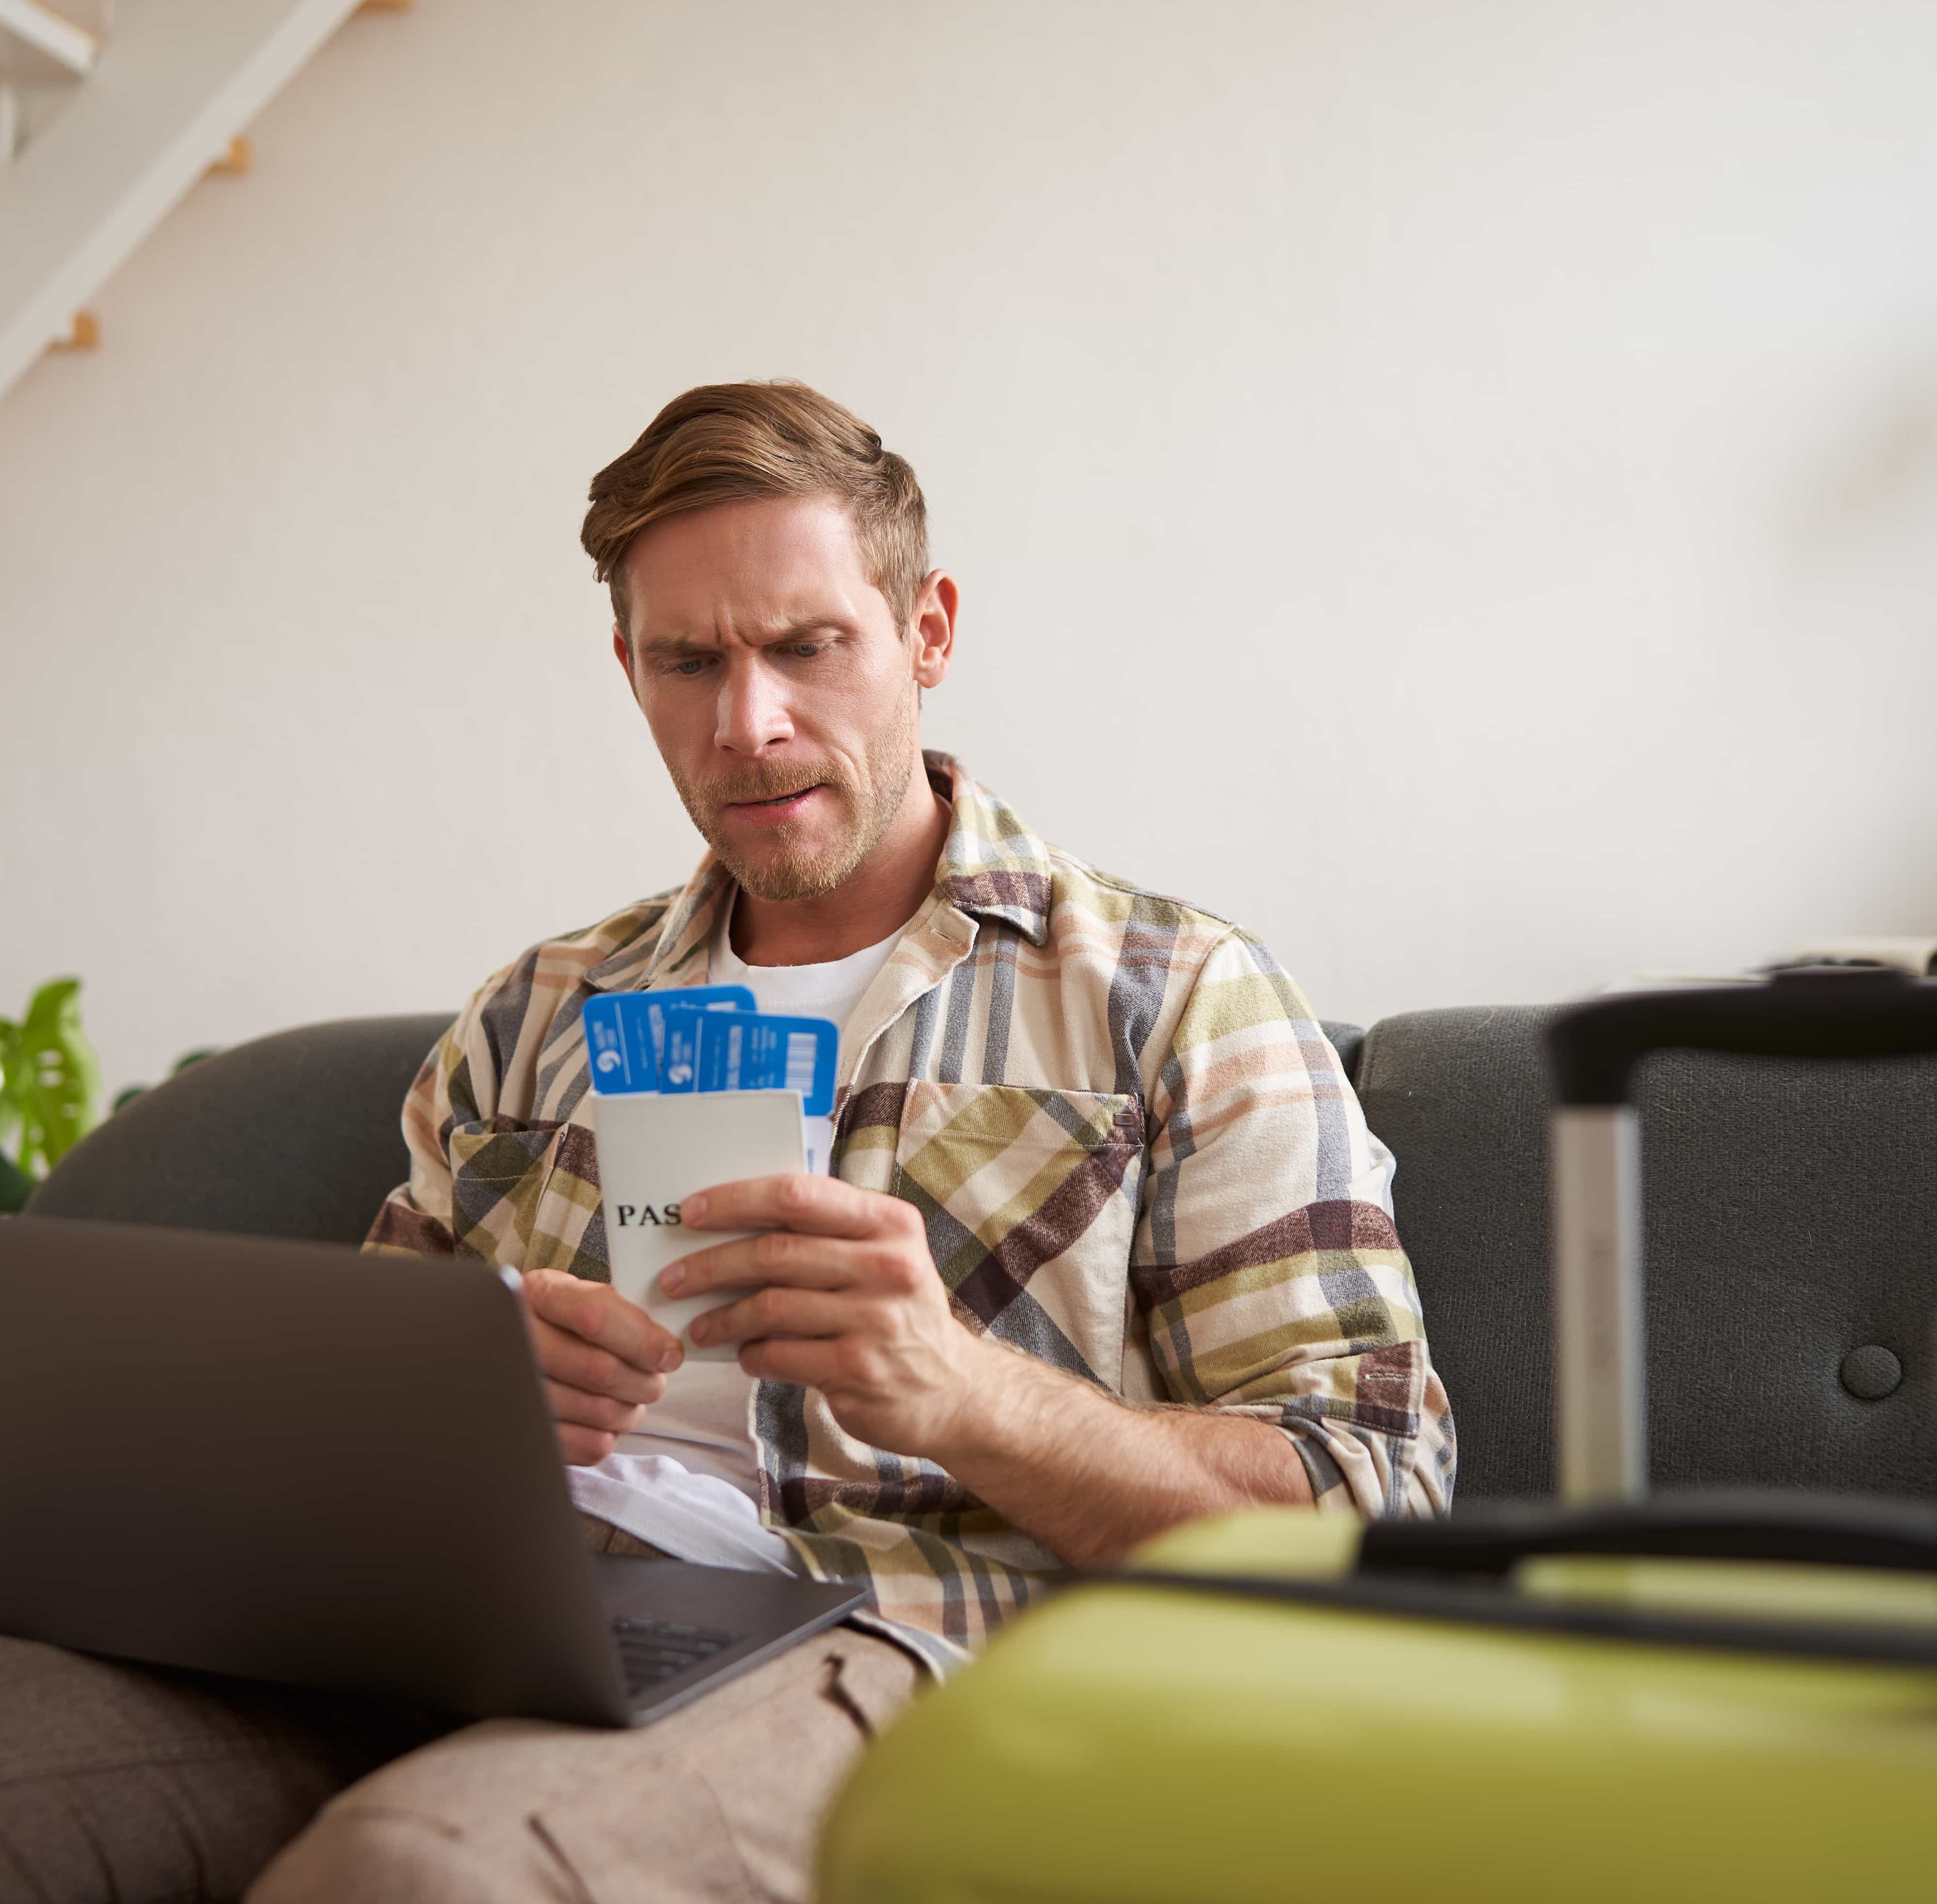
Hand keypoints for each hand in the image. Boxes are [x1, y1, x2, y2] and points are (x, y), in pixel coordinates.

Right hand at [519, 1267, 683, 1464]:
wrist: (503, 1350)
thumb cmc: (553, 1323)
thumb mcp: (577, 1297)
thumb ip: (616, 1312)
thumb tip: (664, 1350)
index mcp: (538, 1295)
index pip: (596, 1316)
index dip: (643, 1339)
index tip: (670, 1355)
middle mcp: (519, 1339)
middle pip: (600, 1370)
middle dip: (643, 1382)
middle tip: (654, 1384)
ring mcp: (514, 1389)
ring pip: (597, 1411)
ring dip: (629, 1412)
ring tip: (630, 1402)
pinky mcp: (520, 1431)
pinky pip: (583, 1446)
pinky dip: (606, 1438)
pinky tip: (602, 1423)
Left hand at [666, 1173, 998, 1457]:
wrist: (953, 1389)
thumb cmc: (898, 1312)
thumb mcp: (883, 1255)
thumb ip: (827, 1231)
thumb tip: (733, 1218)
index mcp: (889, 1223)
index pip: (799, 1194)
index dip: (736, 1199)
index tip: (691, 1211)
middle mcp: (887, 1266)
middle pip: (775, 1252)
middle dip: (711, 1264)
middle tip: (672, 1278)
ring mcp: (875, 1320)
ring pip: (770, 1306)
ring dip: (722, 1317)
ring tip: (699, 1326)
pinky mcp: (858, 1370)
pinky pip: (780, 1355)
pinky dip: (752, 1355)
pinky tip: (745, 1355)